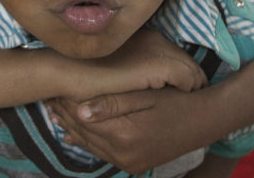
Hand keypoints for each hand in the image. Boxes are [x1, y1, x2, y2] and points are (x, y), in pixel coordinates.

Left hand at [47, 87, 204, 172]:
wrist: (205, 122)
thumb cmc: (176, 101)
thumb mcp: (146, 96)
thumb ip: (113, 103)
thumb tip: (80, 111)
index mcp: (125, 134)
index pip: (84, 118)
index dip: (67, 102)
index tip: (54, 88)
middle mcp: (123, 154)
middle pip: (84, 132)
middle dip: (64, 114)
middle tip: (49, 97)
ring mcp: (128, 163)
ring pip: (89, 144)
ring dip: (71, 128)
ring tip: (54, 110)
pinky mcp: (132, 165)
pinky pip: (102, 153)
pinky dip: (86, 141)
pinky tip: (73, 131)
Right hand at [63, 29, 205, 100]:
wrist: (66, 71)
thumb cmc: (80, 72)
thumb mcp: (108, 67)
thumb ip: (127, 68)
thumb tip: (138, 79)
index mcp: (141, 36)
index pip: (172, 54)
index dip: (176, 73)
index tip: (176, 89)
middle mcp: (152, 37)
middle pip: (185, 60)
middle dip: (189, 79)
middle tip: (190, 97)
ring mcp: (156, 49)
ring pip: (192, 69)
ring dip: (191, 86)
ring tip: (189, 102)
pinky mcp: (158, 64)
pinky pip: (189, 79)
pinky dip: (188, 89)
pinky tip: (181, 100)